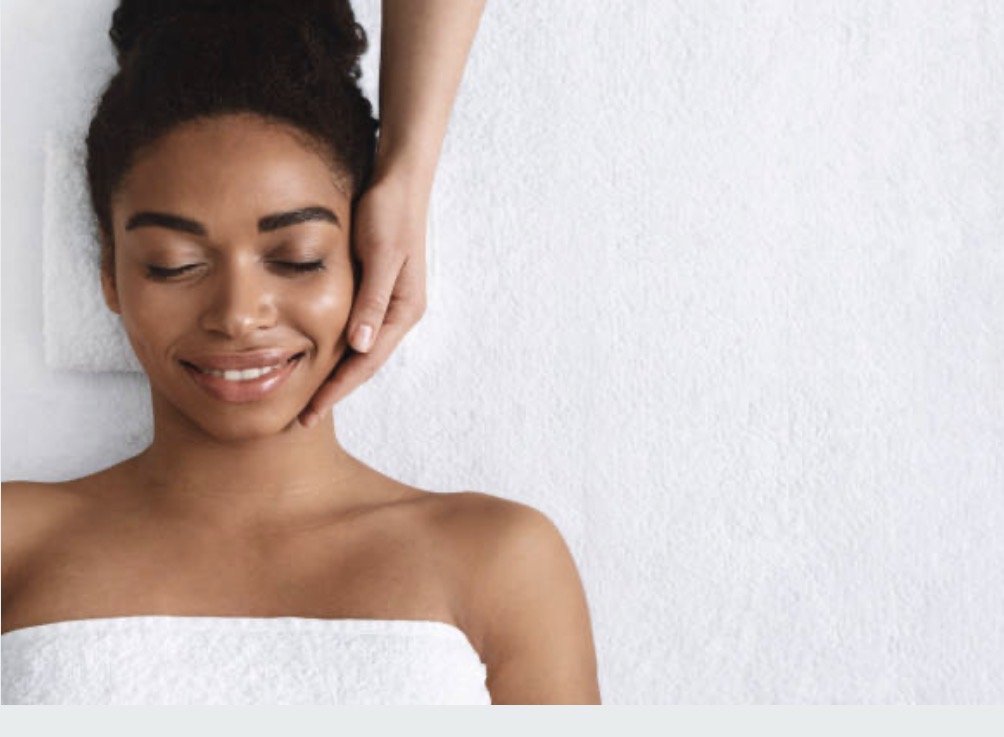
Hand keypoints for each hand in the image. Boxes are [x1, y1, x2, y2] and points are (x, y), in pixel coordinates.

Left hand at [298, 172, 428, 427]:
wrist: (399, 181)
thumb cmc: (389, 213)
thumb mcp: (382, 255)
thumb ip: (373, 301)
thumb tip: (361, 346)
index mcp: (404, 310)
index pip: (366, 362)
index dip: (337, 390)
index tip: (310, 414)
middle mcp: (398, 313)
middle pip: (363, 364)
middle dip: (334, 391)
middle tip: (302, 419)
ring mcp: (387, 304)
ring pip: (358, 350)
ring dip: (334, 374)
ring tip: (305, 398)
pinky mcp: (375, 291)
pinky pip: (353, 329)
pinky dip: (334, 348)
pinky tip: (314, 357)